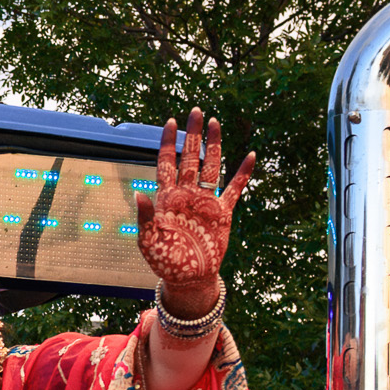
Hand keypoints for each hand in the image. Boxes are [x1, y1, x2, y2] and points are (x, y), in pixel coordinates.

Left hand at [136, 109, 255, 298]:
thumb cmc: (165, 260)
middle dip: (192, 135)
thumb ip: (144, 217)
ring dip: (213, 145)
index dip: (168, 143)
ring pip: (210, 165)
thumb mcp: (148, 241)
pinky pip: (234, 188)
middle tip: (195, 111)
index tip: (170, 122)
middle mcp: (186, 193)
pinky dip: (242, 173)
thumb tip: (139, 194)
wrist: (188, 277)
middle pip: (189, 157)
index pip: (166, 163)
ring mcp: (205, 200)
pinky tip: (250, 156)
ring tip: (214, 123)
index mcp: (167, 197)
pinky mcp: (222, 211)